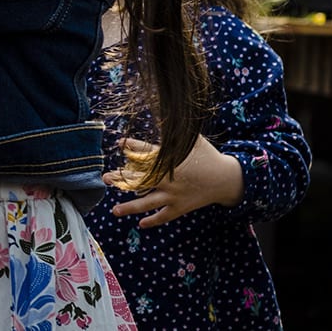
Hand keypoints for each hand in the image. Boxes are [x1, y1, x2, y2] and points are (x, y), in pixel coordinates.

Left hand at [104, 135, 243, 227]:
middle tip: (105, 178)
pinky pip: (164, 216)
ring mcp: (174, 195)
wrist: (226, 179)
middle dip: (121, 179)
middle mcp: (168, 179)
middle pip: (140, 179)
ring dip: (130, 207)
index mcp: (169, 160)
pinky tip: (141, 224)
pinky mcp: (180, 207)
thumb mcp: (192, 139)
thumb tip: (162, 107)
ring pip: (148, 202)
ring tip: (114, 210)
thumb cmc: (207, 156)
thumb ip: (174, 128)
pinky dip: (153, 221)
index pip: (145, 152)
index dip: (131, 146)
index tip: (120, 143)